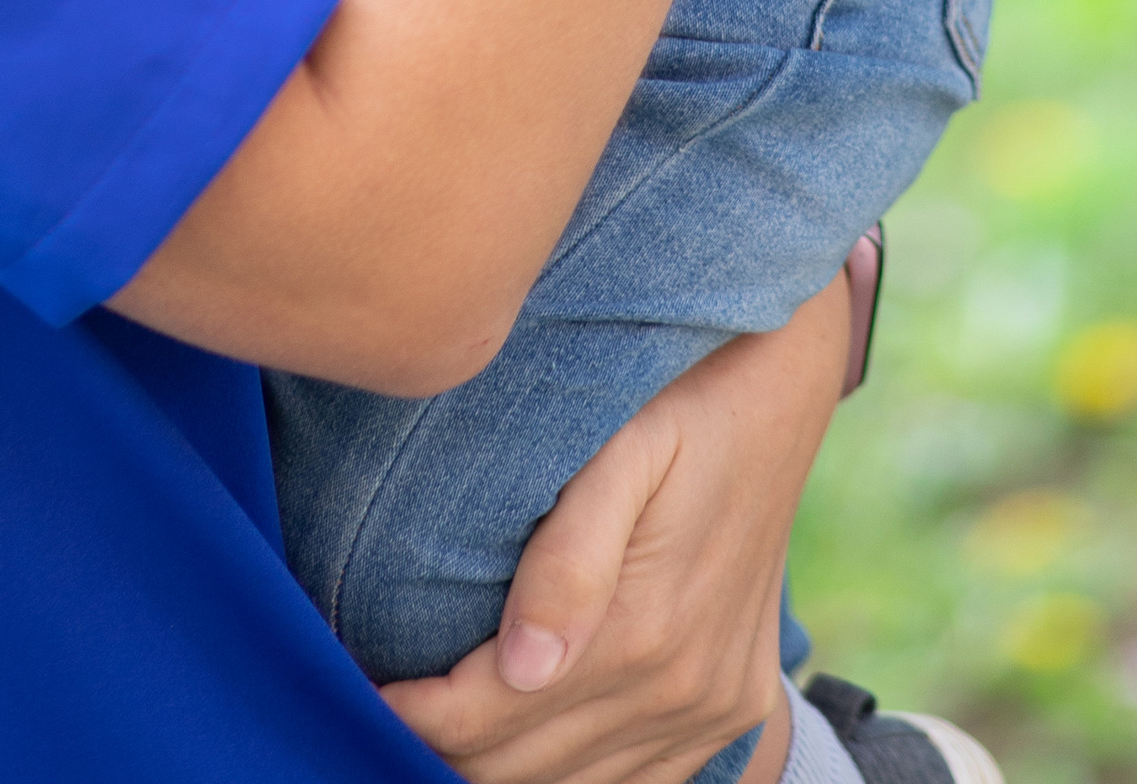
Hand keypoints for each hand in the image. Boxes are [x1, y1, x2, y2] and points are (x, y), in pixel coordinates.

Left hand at [383, 276, 848, 783]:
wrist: (776, 389)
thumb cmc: (675, 398)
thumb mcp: (621, 447)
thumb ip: (568, 557)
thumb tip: (520, 669)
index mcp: (641, 631)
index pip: (487, 718)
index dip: (412, 712)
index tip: (360, 680)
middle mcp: (681, 691)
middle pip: (520, 771)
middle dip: (441, 743)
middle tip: (385, 693)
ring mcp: (711, 711)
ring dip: (498, 766)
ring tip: (440, 714)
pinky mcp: (733, 711)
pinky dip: (571, 774)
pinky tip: (524, 733)